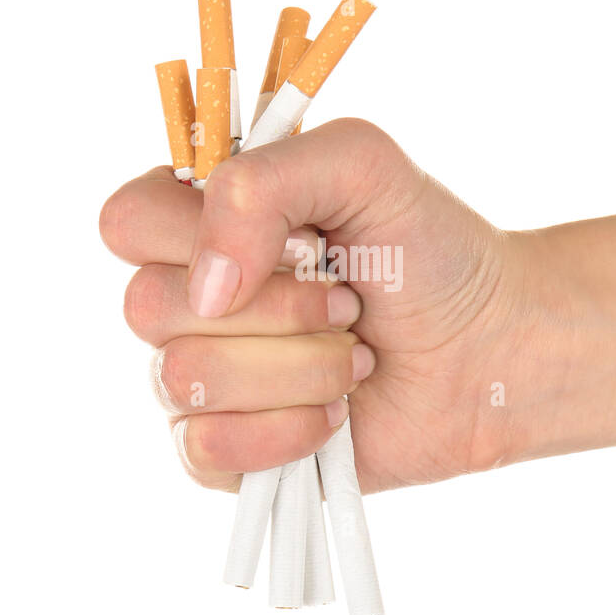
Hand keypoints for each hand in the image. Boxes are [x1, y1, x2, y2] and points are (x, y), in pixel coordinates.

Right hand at [98, 119, 543, 492]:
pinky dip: (286, 431)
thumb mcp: (361, 164)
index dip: (200, 237)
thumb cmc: (427, 252)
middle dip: (275, 307)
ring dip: (297, 368)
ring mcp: (202, 377)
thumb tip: (206, 285)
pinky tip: (336, 415)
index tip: (299, 244)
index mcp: (203, 220)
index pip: (126, 222)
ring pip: (183, 379)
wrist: (489, 351)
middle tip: (346, 302)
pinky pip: (206, 449)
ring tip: (353, 356)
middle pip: (149, 306)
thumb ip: (264, 182)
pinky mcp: (224, 450)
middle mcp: (189, 297)